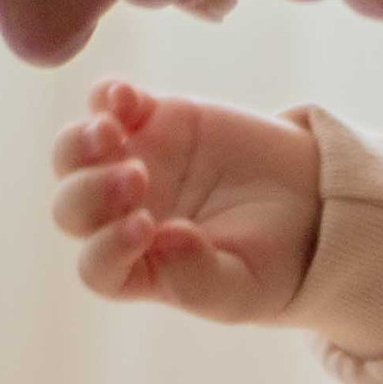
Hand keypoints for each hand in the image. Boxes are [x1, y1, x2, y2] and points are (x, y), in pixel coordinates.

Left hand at [50, 77, 322, 319]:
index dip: (109, 248)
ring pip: (73, 155)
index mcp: (139, 268)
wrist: (310, 202)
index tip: (145, 226)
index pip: (99, 266)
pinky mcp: (152, 120)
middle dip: (93, 192)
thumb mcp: (243, 286)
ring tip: (111, 132)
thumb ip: (198, 277)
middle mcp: (123, 218)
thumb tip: (163, 240)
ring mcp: (132, 165)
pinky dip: (108, 96)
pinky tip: (126, 97)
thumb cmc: (272, 259)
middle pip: (72, 208)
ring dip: (81, 144)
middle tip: (137, 177)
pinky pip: (109, 104)